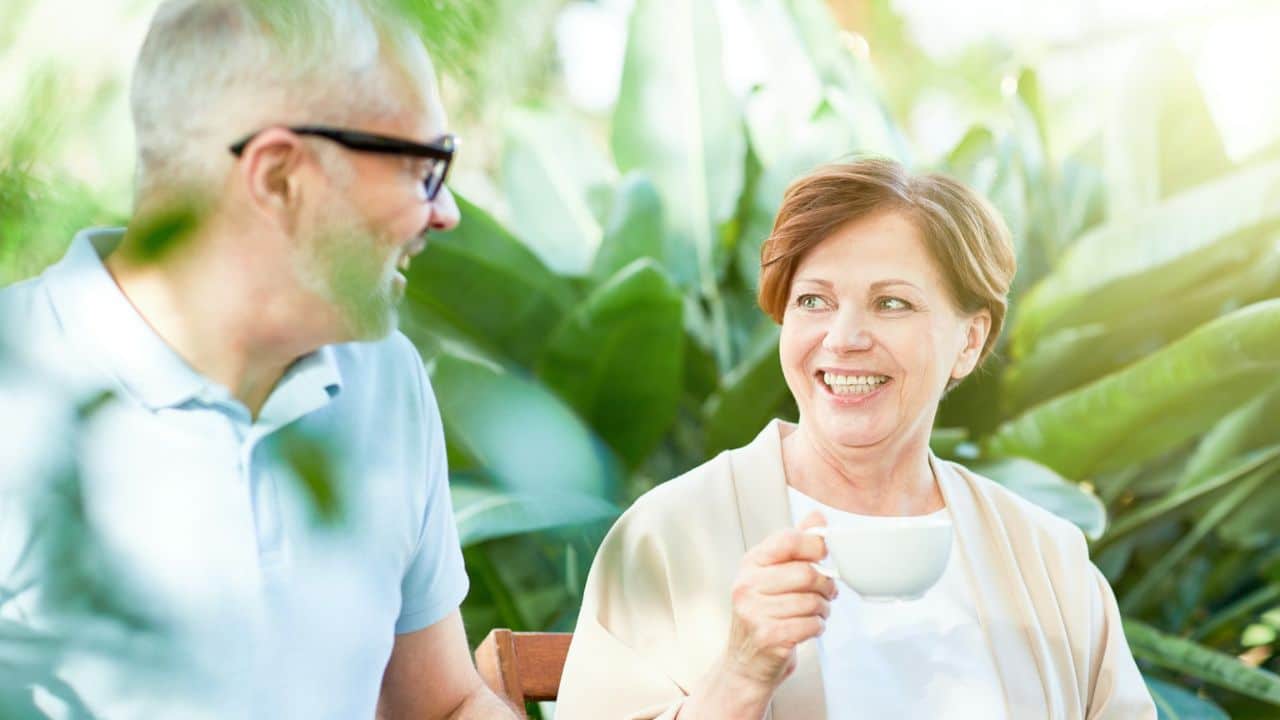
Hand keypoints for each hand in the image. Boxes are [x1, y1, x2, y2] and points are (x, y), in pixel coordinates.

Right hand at [722, 509, 835, 691]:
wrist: (746, 663)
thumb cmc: (765, 615)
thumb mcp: (773, 575)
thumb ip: (795, 546)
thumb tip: (817, 516)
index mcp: (751, 563)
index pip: (788, 540)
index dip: (815, 546)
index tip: (824, 557)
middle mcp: (747, 585)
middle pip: (806, 573)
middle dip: (826, 585)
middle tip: (828, 592)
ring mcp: (755, 612)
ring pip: (811, 601)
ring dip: (823, 609)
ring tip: (817, 612)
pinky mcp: (768, 636)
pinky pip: (810, 624)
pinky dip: (818, 627)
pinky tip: (808, 628)